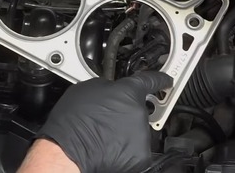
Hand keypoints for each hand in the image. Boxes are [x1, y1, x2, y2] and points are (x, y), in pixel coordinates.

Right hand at [36, 72, 172, 172]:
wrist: (68, 150)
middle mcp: (139, 112)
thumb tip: (114, 90)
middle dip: (127, 111)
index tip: (166, 80)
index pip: (152, 81)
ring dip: (125, 129)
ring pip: (137, 128)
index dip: (160, 79)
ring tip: (104, 132)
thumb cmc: (73, 121)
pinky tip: (109, 144)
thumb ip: (108, 86)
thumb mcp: (87, 88)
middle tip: (108, 116)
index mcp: (128, 92)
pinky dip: (125, 146)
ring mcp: (142, 135)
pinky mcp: (141, 155)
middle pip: (140, 108)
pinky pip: (136, 146)